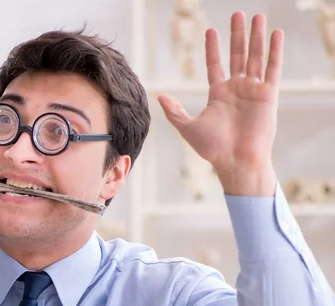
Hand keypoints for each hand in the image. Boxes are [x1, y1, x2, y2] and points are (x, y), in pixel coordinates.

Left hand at [159, 12, 282, 195]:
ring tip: (256, 16)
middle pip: (237, 55)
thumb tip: (161, 97)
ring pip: (255, 57)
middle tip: (237, 14)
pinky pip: (272, 69)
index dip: (213, 48)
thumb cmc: (213, 149)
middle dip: (237, 35)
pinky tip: (275, 34)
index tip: (210, 30)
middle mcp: (236, 90)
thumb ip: (175, 112)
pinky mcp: (268, 95)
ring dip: (256, 37)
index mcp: (218, 95)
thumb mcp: (188, 128)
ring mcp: (253, 91)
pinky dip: (274, 52)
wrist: (236, 161)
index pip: (215, 64)